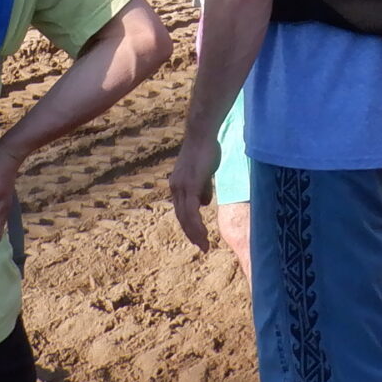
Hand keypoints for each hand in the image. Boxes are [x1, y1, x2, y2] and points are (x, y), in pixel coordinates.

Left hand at [168, 130, 219, 252]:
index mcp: (178, 185)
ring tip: (204, 246)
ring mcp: (182, 187)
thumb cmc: (205, 149)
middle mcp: (176, 188)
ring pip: (186, 217)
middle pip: (181, 217)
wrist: (202, 134)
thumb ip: (202, 188)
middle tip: (202, 247)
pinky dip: (196, 225)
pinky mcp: (190, 185)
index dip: (189, 225)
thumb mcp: (203, 173)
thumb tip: (203, 204)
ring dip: (195, 233)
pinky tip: (203, 234)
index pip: (181, 211)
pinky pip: (192, 210)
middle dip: (191, 234)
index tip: (198, 237)